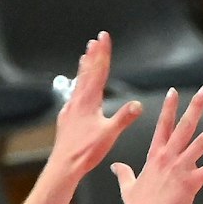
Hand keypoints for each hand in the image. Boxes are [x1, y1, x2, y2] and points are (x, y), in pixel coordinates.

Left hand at [42, 33, 142, 181]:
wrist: (64, 165)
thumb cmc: (85, 152)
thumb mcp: (109, 135)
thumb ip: (123, 118)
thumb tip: (138, 105)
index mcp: (89, 102)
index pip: (98, 72)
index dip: (103, 54)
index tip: (104, 38)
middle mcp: (77, 101)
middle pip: (87, 73)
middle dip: (93, 55)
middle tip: (95, 40)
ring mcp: (70, 109)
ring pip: (79, 83)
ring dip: (84, 68)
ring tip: (85, 56)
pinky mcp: (67, 118)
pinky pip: (74, 95)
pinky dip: (78, 86)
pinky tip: (77, 89)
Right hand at [112, 87, 202, 203]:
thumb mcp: (127, 186)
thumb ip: (123, 173)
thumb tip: (115, 166)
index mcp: (154, 156)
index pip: (163, 125)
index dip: (169, 108)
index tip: (174, 91)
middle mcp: (168, 157)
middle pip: (184, 126)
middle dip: (196, 106)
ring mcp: (180, 168)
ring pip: (202, 142)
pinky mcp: (192, 183)